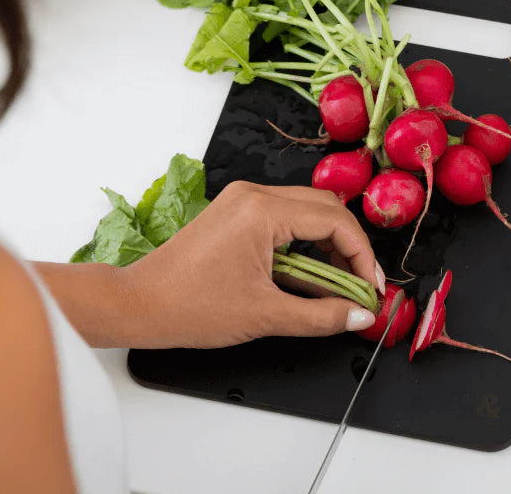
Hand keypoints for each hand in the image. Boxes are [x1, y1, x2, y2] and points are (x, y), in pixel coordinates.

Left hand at [119, 181, 382, 348]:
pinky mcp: (234, 210)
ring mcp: (241, 199)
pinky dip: (302, 240)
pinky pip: (283, 215)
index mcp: (262, 210)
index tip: (370, 288)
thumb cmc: (191, 307)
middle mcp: (253, 194)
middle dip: (349, 245)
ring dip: (327, 242)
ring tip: (336, 282)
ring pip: (305, 209)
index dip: (361, 255)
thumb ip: (321, 315)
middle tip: (359, 285)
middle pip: (324, 207)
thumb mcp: (265, 315)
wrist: (140, 303)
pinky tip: (307, 272)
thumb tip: (359, 315)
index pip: (334, 221)